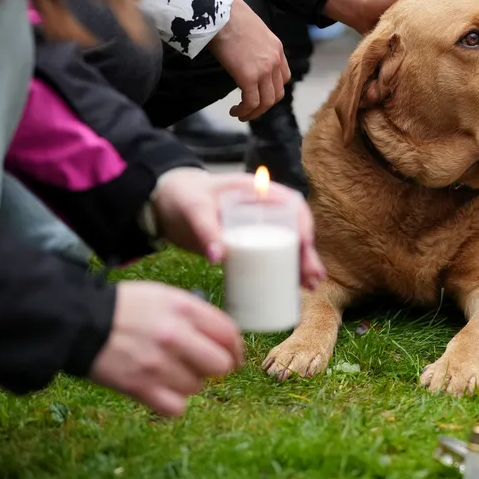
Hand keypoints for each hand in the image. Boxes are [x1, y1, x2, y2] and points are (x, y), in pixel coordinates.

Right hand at [89, 281, 243, 416]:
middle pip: (221, 365)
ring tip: (169, 372)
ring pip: (198, 387)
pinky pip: (176, 407)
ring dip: (188, 383)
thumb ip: (195, 314)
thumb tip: (223, 340)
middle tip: (201, 367)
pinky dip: (173, 403)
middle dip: (215, 368)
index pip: (229, 333)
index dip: (236, 349)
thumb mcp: (164, 296)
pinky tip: (161, 390)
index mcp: (184, 308)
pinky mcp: (140, 387)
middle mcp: (175, 335)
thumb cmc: (124, 308)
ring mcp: (158, 363)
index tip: (233, 357)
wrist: (78, 322)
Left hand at [149, 168, 325, 289]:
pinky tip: (295, 287)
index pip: (292, 204)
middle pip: (295, 230)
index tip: (304, 245)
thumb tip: (218, 258)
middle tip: (311, 277)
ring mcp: (258, 228)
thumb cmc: (184, 197)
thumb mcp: (195, 209)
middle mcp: (264, 209)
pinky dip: (285, 271)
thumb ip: (206, 230)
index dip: (303, 224)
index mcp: (258, 191)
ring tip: (309, 286)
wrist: (166, 204)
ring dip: (301, 266)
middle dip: (307, 254)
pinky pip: (273, 257)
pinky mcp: (249, 245)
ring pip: (288, 246)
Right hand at [208, 0, 290, 121]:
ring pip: (266, 102)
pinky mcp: (248, 77)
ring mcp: (264, 70)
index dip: (272, 90)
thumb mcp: (252, 31)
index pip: (283, 77)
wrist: (220, 12)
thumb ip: (254, 47)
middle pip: (277, 93)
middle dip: (264, 105)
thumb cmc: (229, 16)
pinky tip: (235, 111)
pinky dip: (244, 111)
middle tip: (250, 109)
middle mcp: (275, 61)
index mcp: (277, 49)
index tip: (259, 94)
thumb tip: (243, 56)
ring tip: (241, 114)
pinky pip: (251, 102)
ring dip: (254, 112)